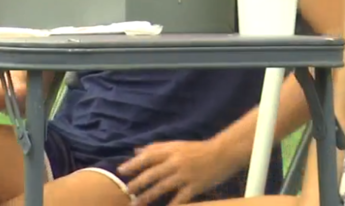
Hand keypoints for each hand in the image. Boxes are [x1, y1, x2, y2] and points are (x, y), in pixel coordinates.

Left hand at [118, 139, 237, 205]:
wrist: (223, 153)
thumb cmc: (198, 149)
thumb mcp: (177, 144)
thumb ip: (156, 148)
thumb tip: (136, 152)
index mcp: (171, 150)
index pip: (148, 156)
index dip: (134, 164)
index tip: (121, 171)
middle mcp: (176, 162)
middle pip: (152, 174)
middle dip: (137, 184)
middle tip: (126, 192)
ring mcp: (185, 175)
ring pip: (162, 187)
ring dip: (147, 197)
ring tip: (137, 204)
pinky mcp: (195, 186)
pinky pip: (179, 198)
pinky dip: (170, 205)